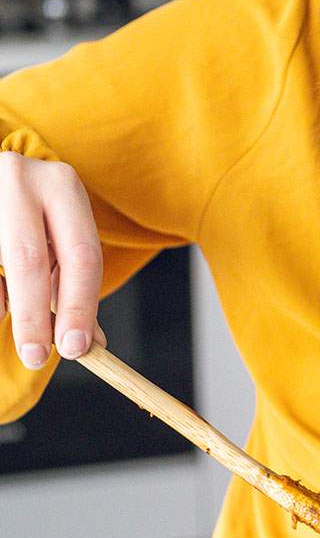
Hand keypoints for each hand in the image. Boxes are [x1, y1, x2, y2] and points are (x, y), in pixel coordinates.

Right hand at [0, 153, 105, 368]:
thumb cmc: (30, 212)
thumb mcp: (59, 233)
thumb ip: (74, 283)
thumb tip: (93, 343)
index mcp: (61, 186)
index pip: (81, 255)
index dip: (80, 306)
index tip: (77, 348)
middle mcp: (21, 181)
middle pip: (30, 261)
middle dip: (34, 317)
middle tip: (38, 357)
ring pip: (0, 264)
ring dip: (11, 303)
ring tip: (13, 314)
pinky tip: (1, 298)